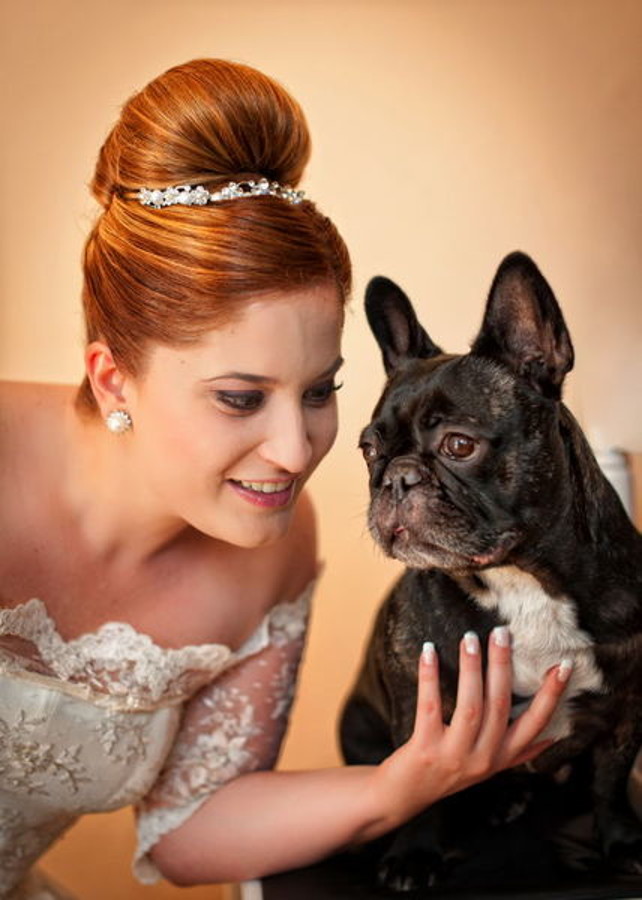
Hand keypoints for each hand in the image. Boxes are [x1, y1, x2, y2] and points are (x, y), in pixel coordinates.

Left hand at [368, 627, 571, 829]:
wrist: (404, 795)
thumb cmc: (447, 771)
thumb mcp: (488, 766)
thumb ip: (517, 752)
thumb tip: (553, 735)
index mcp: (501, 757)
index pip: (536, 724)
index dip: (551, 696)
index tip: (564, 665)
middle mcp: (483, 759)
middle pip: (500, 705)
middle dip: (503, 666)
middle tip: (502, 633)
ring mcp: (455, 755)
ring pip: (471, 705)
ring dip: (472, 668)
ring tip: (470, 638)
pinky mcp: (426, 749)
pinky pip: (431, 706)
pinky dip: (430, 677)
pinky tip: (429, 651)